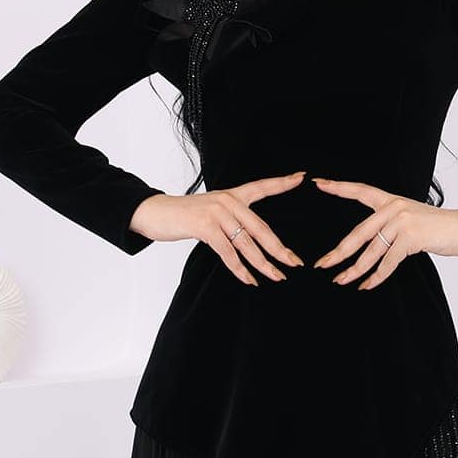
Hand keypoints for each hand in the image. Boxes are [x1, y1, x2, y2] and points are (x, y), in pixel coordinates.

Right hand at [128, 170, 306, 286]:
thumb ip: (231, 218)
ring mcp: (217, 213)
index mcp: (232, 195)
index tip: (301, 177)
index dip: (282, 182)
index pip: (261, 187)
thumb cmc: (184, 215)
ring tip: (276, 276)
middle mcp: (227, 201)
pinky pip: (228, 252)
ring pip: (247, 244)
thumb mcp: (211, 210)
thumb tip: (251, 239)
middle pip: (260, 228)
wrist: (155, 212)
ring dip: (263, 264)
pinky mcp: (205, 227)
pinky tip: (249, 279)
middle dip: (279, 248)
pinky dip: (240, 269)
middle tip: (295, 262)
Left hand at [310, 177, 457, 288]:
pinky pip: (387, 262)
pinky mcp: (412, 238)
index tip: (318, 183)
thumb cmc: (439, 227)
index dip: (338, 187)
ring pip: (371, 251)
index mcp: (391, 200)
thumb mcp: (411, 218)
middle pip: (358, 233)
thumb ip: (390, 224)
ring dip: (354, 270)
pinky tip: (366, 285)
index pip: (360, 190)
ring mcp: (402, 222)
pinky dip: (376, 277)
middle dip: (338, 252)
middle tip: (321, 264)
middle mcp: (394, 208)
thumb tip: (369, 244)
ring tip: (340, 281)